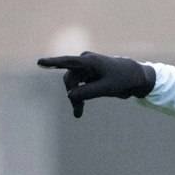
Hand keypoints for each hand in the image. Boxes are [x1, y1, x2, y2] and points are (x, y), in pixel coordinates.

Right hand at [35, 51, 157, 116]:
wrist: (135, 77)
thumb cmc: (123, 79)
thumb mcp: (106, 89)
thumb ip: (87, 92)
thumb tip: (69, 95)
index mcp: (89, 61)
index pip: (67, 62)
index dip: (52, 63)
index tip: (40, 62)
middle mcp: (84, 61)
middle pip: (70, 80)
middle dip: (72, 95)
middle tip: (77, 113)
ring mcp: (85, 67)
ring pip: (72, 84)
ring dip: (75, 98)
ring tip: (78, 113)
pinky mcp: (87, 74)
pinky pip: (78, 86)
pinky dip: (79, 96)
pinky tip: (79, 108)